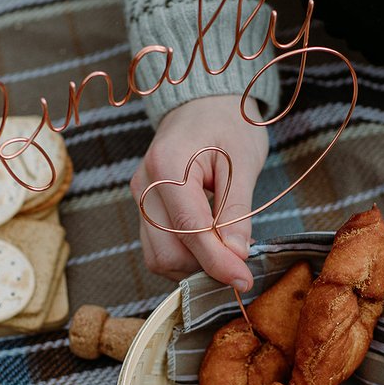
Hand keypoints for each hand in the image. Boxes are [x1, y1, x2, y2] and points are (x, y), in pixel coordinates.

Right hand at [130, 95, 268, 289]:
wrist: (203, 104)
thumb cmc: (227, 124)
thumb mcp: (243, 161)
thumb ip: (237, 210)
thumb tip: (237, 256)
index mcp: (167, 167)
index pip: (190, 230)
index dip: (217, 262)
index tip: (243, 280)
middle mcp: (144, 186)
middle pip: (167, 252)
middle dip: (204, 266)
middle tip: (239, 263)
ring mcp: (139, 198)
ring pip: (158, 257)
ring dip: (193, 265)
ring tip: (224, 249)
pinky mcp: (143, 208)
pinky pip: (158, 248)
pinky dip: (185, 256)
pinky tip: (209, 243)